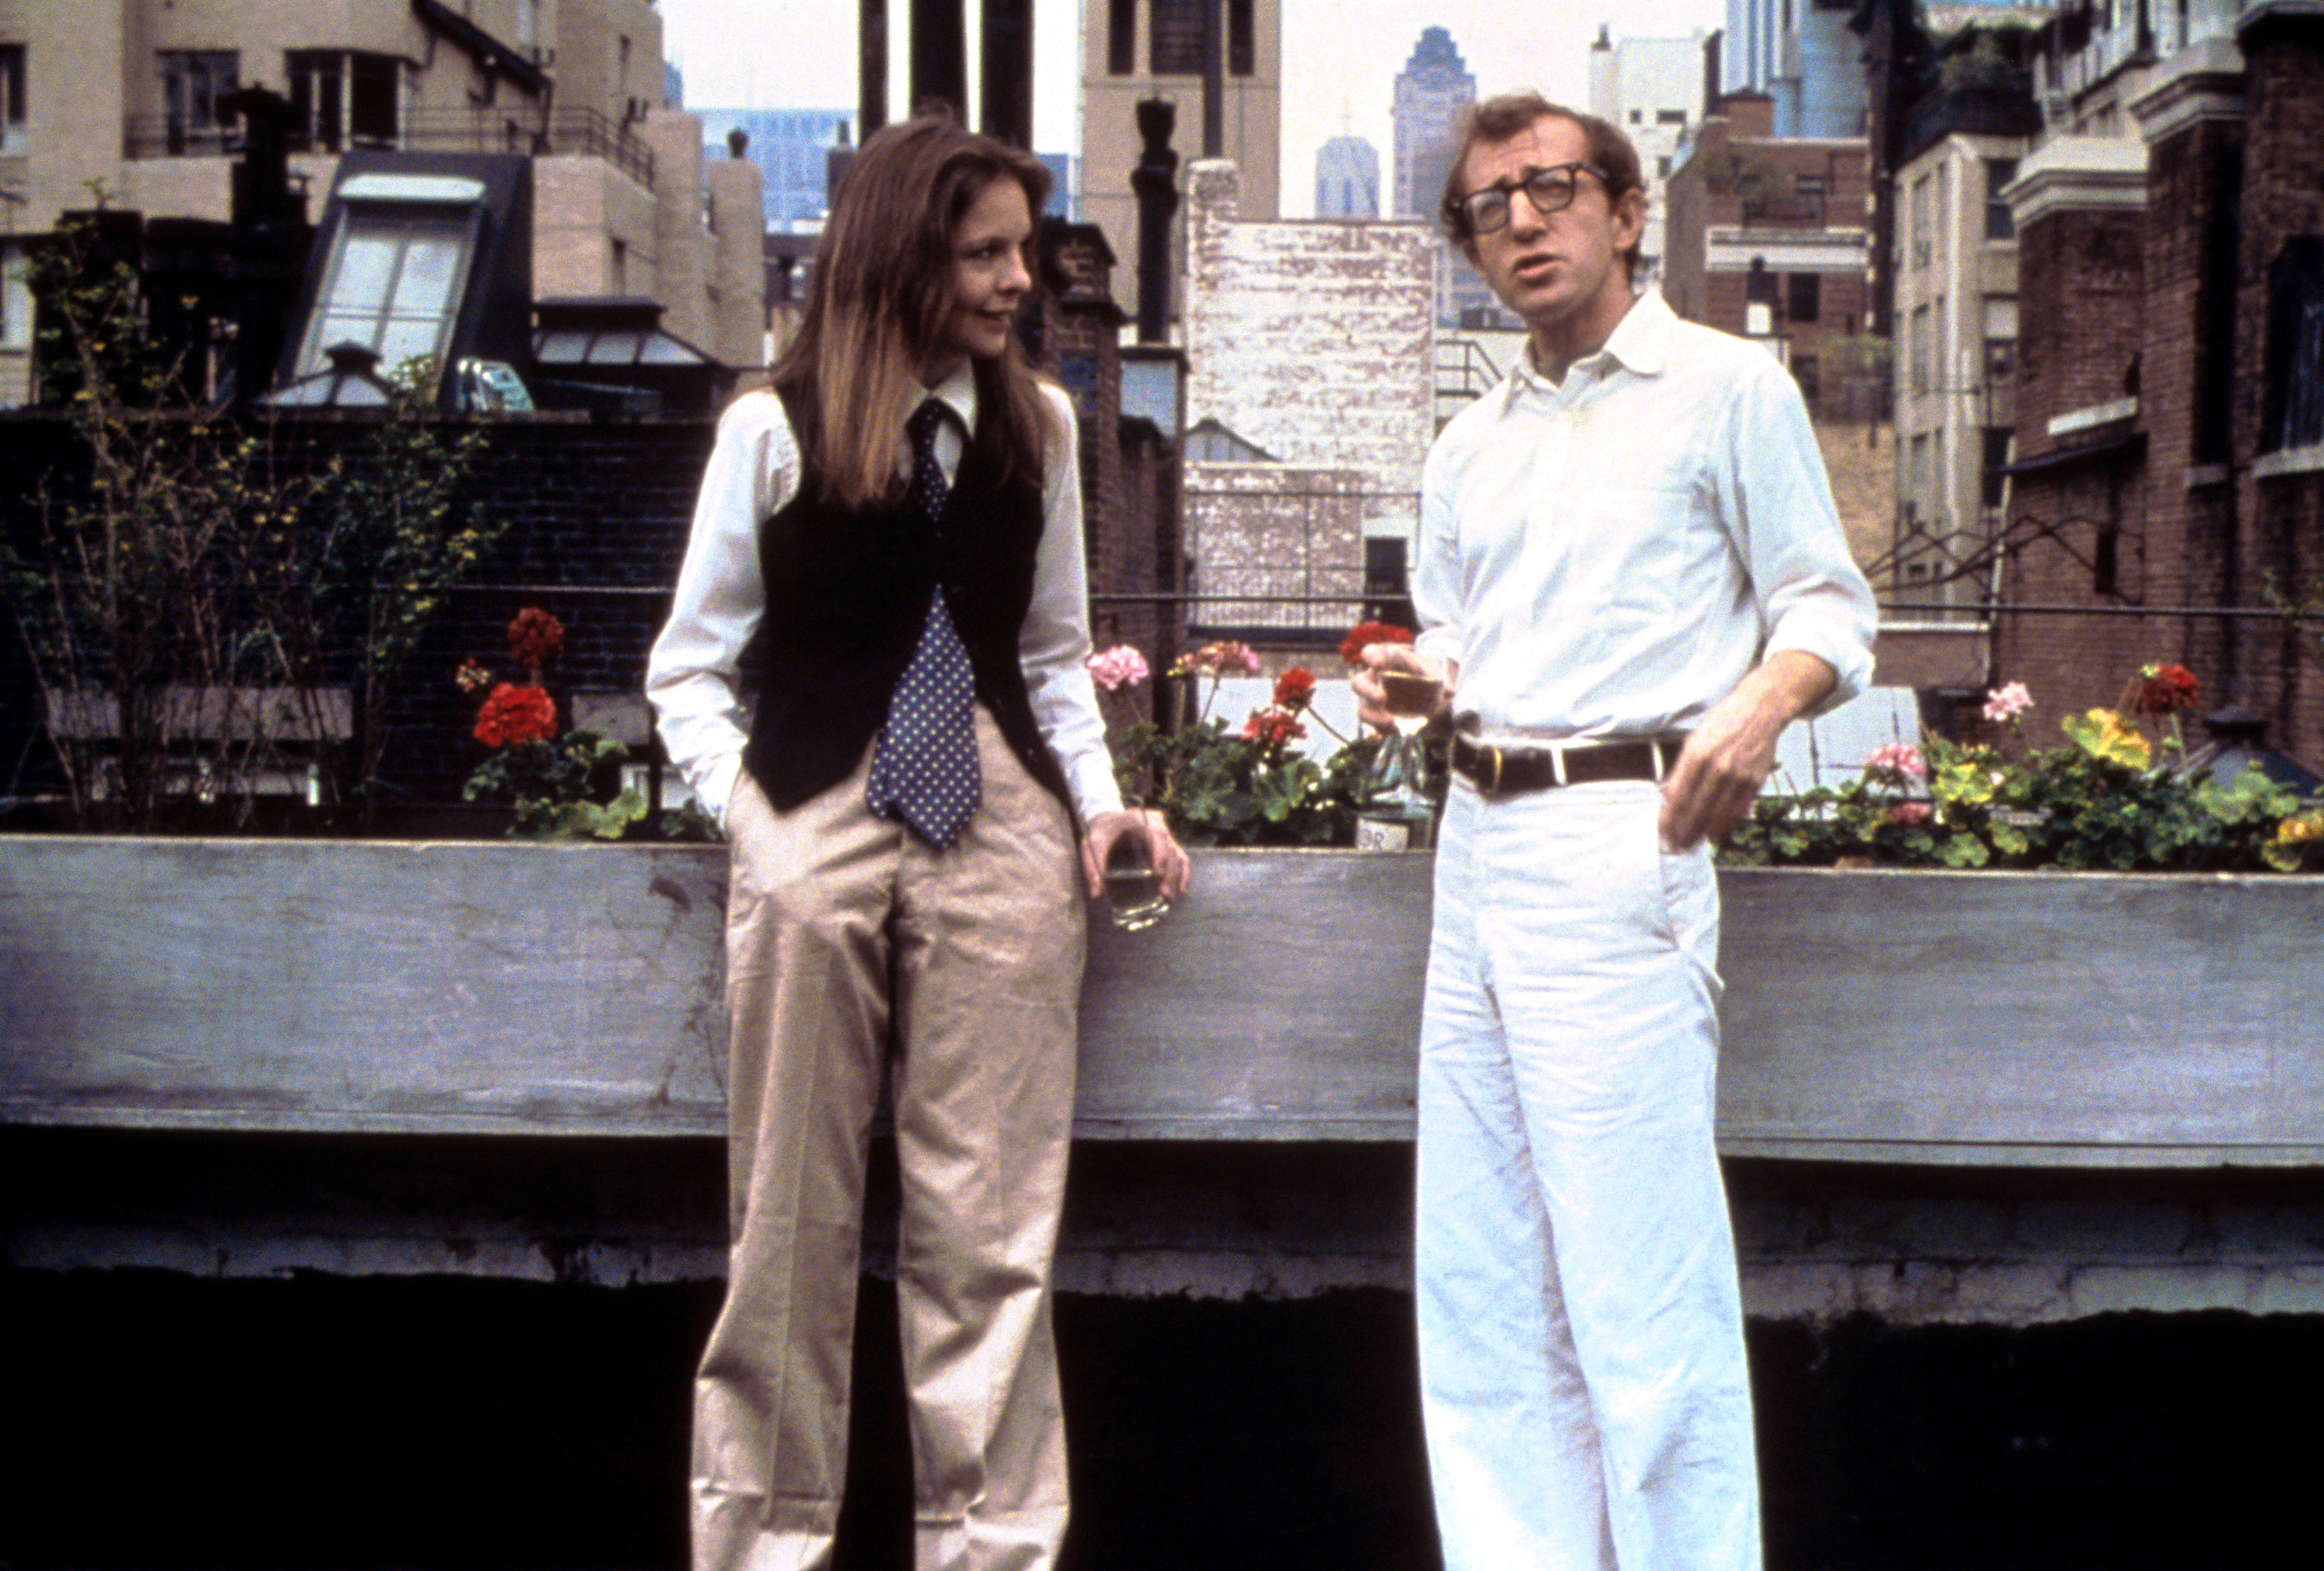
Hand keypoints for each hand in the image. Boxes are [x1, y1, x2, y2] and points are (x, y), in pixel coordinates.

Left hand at [1080, 809, 1190, 900]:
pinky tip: (1181, 889)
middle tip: (1165, 895)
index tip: (1158, 874)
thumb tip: (1096, 896)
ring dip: (1177, 876)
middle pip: (1170, 847)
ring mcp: (1164, 832)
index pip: (1156, 835)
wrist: (1107, 819)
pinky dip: (1183, 872)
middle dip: (1170, 873)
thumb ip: (1093, 868)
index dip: (1160, 854)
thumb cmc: (1101, 832)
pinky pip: (1180, 856)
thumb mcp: (1092, 846)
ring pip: (1178, 853)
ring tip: (1171, 898)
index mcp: (1137, 820)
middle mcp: (1156, 824)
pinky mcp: (1167, 842)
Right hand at [1352, 644, 1451, 732]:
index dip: (1371, 657)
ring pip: (1362, 709)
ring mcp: (1374, 701)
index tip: (1381, 664)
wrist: (1439, 697)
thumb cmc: (1431, 675)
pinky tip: (1397, 730)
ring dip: (1374, 716)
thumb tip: (1440, 685)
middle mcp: (1374, 679)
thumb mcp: (1434, 669)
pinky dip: (1384, 729)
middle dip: (1367, 691)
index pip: (1370, 653)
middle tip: (1383, 698)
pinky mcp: (1379, 718)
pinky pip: (1374, 726)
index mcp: (1385, 660)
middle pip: (1357, 683)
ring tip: (1391, 722)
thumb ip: (1431, 672)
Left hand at [1658, 651, 1835, 848]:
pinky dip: (1724, 825)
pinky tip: (1714, 835)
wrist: (1761, 709)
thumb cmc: (1723, 723)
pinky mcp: (1755, 781)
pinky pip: (1737, 811)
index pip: (1678, 796)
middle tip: (1675, 849)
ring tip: (1691, 847)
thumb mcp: (1694, 739)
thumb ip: (1681, 769)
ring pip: (1717, 816)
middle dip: (1683, 833)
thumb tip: (1667, 796)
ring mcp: (1738, 776)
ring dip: (1702, 835)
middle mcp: (1717, 767)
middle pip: (1696, 810)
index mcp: (1696, 754)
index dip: (1669, 819)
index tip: (1663, 834)